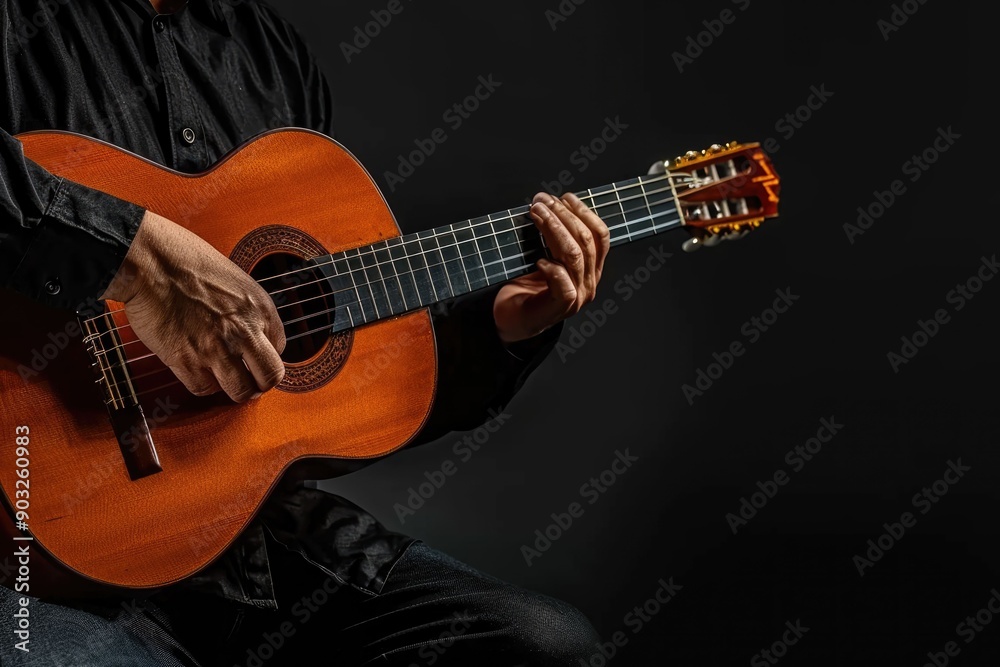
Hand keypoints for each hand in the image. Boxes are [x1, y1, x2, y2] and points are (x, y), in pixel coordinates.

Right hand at [101, 211, 285, 402]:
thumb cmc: (185, 260)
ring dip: (235, 390)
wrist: (149, 260)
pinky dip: (203, 385)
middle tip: (252, 383)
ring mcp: (216, 348)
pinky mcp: (186, 360)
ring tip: (226, 382)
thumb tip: (251, 332)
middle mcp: (244, 330)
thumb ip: (246, 309)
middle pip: (270, 376)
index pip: (280, 348)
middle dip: (262, 383)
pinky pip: (204, 389)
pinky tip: (199, 372)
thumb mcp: (234, 280)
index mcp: (259, 308)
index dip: (265, 355)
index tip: (254, 358)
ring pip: (241, 391)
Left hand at [493, 193, 609, 343]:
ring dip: (554, 230)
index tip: (563, 196)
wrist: (512, 319)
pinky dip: (552, 269)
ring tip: (536, 215)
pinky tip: (538, 260)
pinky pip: (563, 284)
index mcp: (592, 267)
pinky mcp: (561, 307)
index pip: (600, 235)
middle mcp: (589, 281)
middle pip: (585, 241)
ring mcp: (578, 296)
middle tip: (541, 202)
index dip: (584, 212)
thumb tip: (547, 203)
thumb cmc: (526, 286)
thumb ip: (553, 237)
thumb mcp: (545, 255)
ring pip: (574, 256)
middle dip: (562, 215)